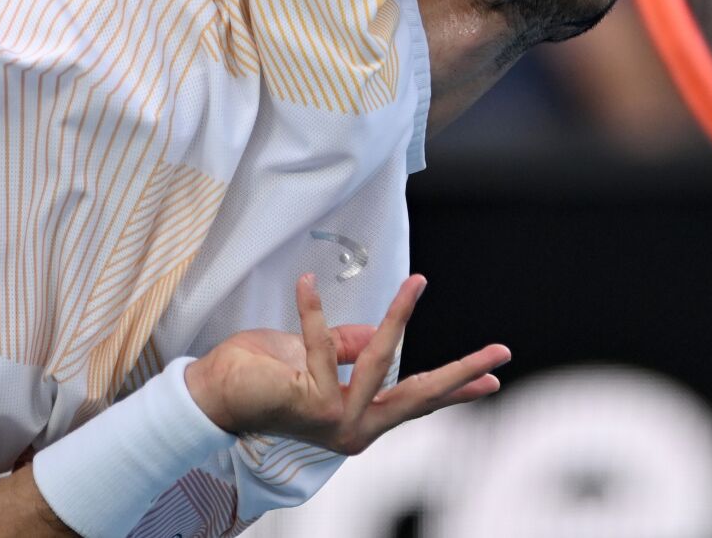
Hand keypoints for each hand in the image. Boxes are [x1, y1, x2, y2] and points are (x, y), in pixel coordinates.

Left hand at [184, 274, 507, 455]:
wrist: (210, 396)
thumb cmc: (260, 376)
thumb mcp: (314, 359)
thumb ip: (348, 350)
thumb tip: (377, 335)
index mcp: (359, 422)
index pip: (415, 403)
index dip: (455, 389)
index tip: (493, 380)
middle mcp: (352, 430)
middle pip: (419, 397)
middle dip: (461, 372)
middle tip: (500, 352)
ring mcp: (333, 420)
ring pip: (379, 359)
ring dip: (399, 316)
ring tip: (417, 281)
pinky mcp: (308, 400)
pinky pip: (322, 342)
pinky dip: (313, 311)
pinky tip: (307, 283)